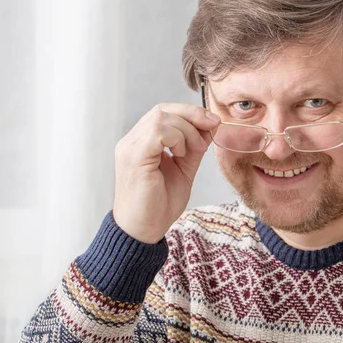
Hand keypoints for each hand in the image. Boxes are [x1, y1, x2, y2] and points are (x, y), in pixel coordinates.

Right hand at [112, 103, 219, 243]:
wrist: (143, 232)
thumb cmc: (159, 206)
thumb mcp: (183, 170)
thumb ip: (193, 148)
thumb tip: (209, 127)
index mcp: (141, 143)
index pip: (163, 113)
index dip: (189, 113)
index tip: (213, 122)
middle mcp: (131, 142)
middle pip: (162, 110)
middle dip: (192, 115)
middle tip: (212, 127)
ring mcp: (130, 148)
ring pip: (161, 117)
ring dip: (186, 129)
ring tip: (194, 150)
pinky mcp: (134, 157)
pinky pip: (157, 132)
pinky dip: (176, 138)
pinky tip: (180, 154)